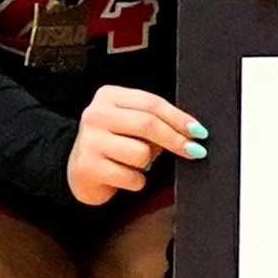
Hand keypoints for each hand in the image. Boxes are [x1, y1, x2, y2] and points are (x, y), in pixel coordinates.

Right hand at [68, 86, 209, 209]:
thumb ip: (154, 120)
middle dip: (176, 139)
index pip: (152, 103)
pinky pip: (131, 177)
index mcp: (108, 96)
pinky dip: (136, 181)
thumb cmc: (112, 145)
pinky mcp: (88, 167)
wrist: (78, 170)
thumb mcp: (130, 124)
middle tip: (194, 151)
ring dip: (147, 163)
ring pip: (141, 153)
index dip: (179, 118)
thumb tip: (192, 131)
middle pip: (147, 124)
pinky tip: (123, 176)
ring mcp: (89, 141)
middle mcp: (95, 115)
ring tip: (134, 162)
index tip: (199, 131)